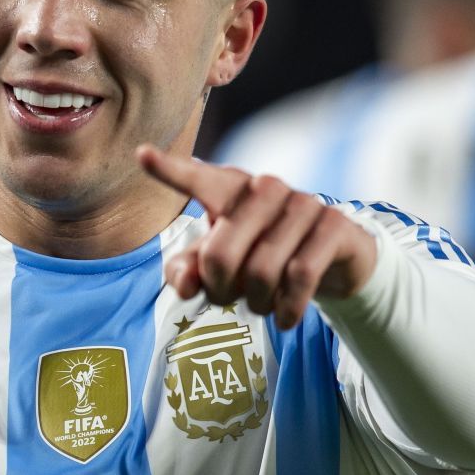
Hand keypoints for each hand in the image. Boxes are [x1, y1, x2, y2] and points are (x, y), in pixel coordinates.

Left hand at [137, 144, 376, 328]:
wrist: (334, 259)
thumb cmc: (263, 254)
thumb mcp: (221, 263)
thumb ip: (190, 271)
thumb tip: (184, 288)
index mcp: (229, 189)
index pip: (195, 180)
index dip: (168, 170)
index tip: (140, 154)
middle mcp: (264, 188)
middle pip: (220, 255)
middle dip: (219, 290)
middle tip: (227, 299)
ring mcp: (301, 202)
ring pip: (262, 270)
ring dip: (257, 303)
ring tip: (261, 306)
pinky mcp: (333, 225)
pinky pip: (301, 275)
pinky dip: (288, 308)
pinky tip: (284, 319)